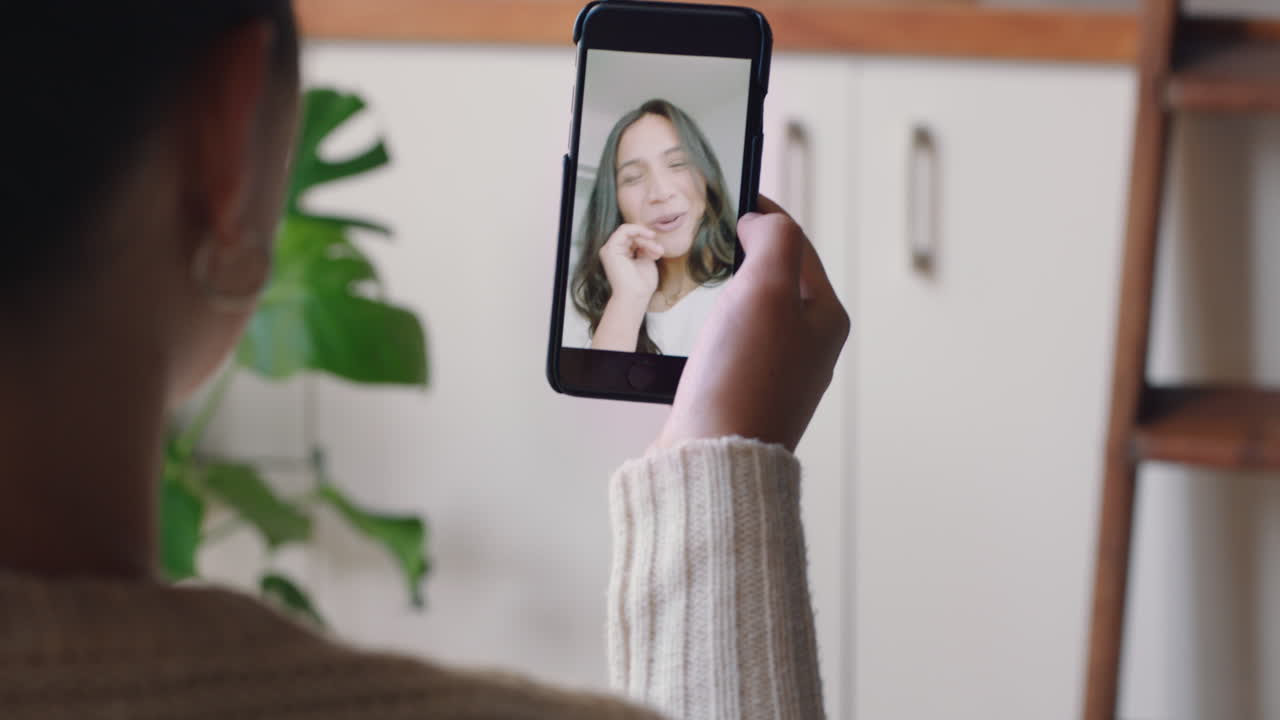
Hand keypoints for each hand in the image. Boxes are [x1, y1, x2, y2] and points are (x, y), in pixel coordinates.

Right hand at [599, 224, 661, 304]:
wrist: (636, 296)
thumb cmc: (642, 283)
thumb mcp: (646, 259)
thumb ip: (644, 247)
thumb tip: (648, 236)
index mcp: (620, 254)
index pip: (633, 239)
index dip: (647, 241)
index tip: (659, 250)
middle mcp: (613, 251)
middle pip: (632, 235)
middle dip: (648, 241)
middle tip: (659, 251)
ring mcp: (609, 250)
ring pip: (630, 232)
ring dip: (646, 239)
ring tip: (656, 251)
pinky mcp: (610, 249)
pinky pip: (624, 230)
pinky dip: (638, 231)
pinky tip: (649, 238)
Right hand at [652, 196, 849, 453]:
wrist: (712, 458)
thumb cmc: (742, 377)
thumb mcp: (767, 288)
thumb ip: (773, 238)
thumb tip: (762, 223)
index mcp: (825, 318)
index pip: (796, 245)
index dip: (762, 214)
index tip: (730, 198)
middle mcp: (807, 347)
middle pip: (773, 277)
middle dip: (742, 252)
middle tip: (707, 235)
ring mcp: (775, 374)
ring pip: (748, 311)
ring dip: (722, 290)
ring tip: (697, 276)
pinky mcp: (741, 396)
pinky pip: (727, 345)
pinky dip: (708, 326)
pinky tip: (689, 329)